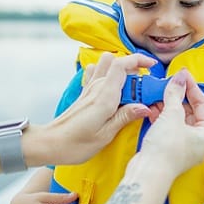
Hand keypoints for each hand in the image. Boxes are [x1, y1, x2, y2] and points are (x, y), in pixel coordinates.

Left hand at [37, 53, 156, 164]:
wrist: (50, 144)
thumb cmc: (75, 144)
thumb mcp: (105, 135)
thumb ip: (125, 117)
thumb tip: (145, 107)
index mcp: (104, 96)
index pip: (122, 64)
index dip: (139, 60)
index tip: (153, 67)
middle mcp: (96, 87)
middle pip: (117, 62)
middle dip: (135, 69)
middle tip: (144, 89)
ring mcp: (89, 89)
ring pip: (107, 65)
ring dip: (121, 70)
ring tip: (131, 88)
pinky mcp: (85, 93)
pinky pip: (97, 73)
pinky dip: (108, 74)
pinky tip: (114, 89)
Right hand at [135, 69, 203, 176]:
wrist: (148, 173)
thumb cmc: (166, 149)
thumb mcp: (172, 115)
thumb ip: (175, 94)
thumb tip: (179, 78)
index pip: (202, 104)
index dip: (191, 87)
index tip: (182, 75)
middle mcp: (199, 141)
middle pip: (191, 111)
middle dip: (178, 97)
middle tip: (168, 83)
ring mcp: (185, 146)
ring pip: (178, 120)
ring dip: (168, 106)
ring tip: (158, 95)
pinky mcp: (170, 150)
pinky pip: (168, 128)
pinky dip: (162, 117)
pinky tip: (152, 109)